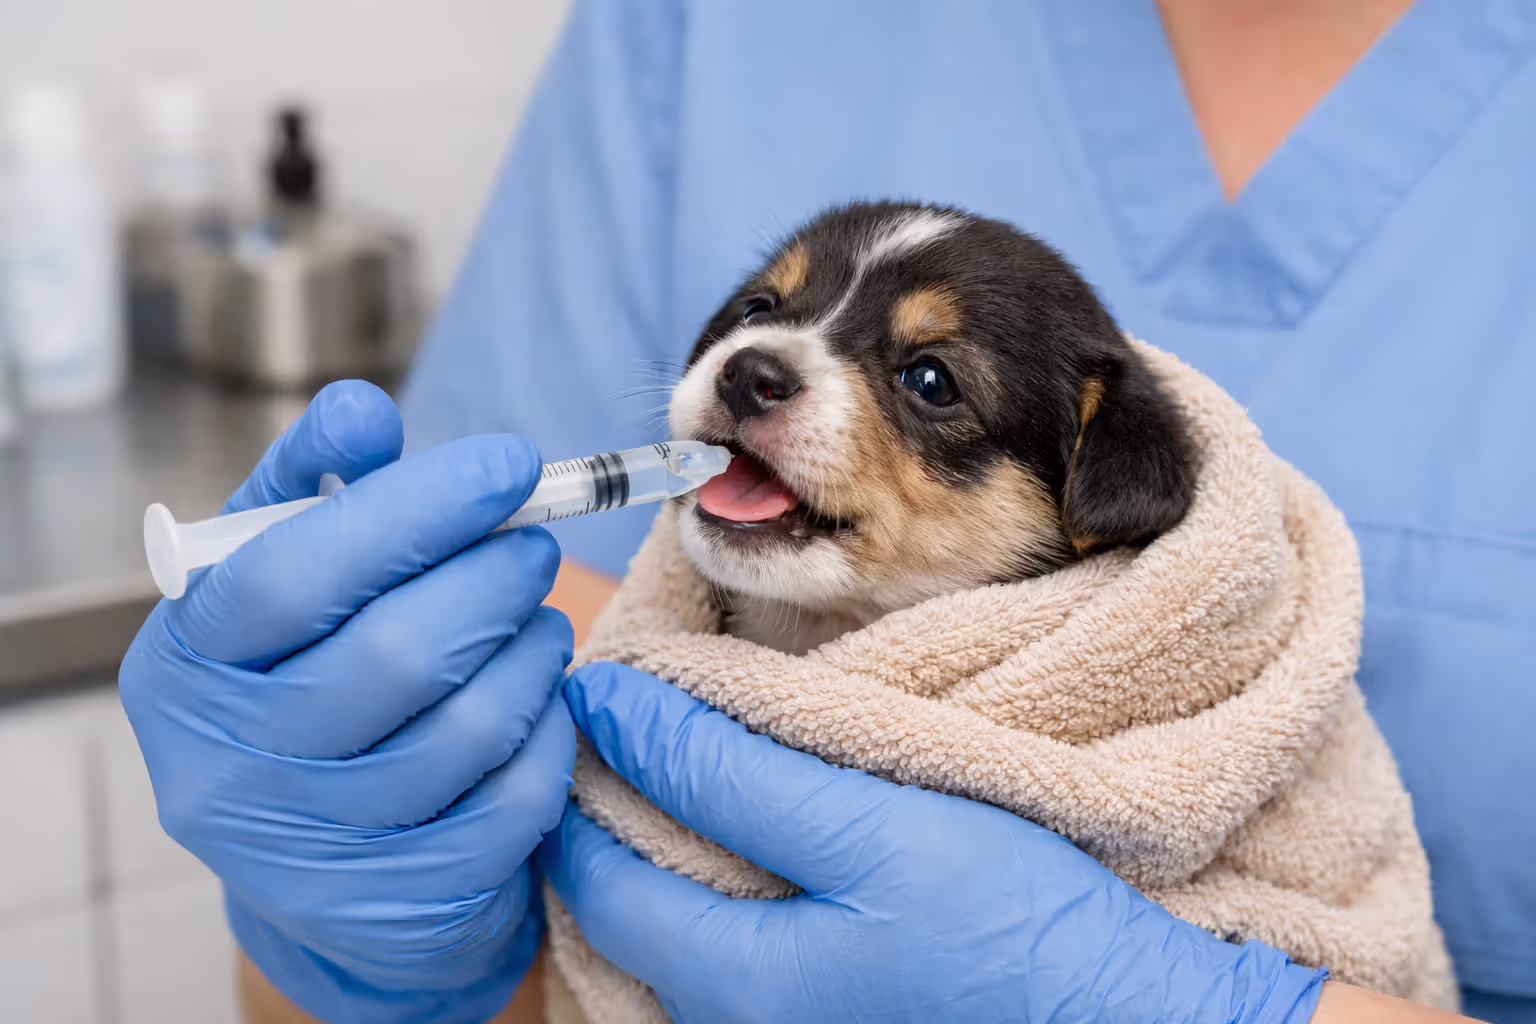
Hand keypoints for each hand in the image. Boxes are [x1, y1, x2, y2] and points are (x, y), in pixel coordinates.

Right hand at [120, 381, 575, 1023]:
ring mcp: (313, 849)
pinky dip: (546, 728)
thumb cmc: (303, 680)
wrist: (319, 860)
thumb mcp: (279, 581)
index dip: (416, 507)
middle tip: (535, 543)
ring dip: (530, 648)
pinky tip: (538, 695)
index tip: (510, 462)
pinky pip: (513, 797)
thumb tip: (363, 412)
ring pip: (467, 725)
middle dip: (493, 577)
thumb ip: (314, 489)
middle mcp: (229, 768)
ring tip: (536, 615)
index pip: (294, 571)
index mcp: (187, 665)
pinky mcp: (399, 901)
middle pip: (395, 652)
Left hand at [542, 662, 1328, 1023]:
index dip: (585, 767)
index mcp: (725, 983)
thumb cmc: (1012, 931)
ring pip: (678, 916)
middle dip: (611, 803)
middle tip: (631, 713)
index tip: (597, 690)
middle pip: (624, 900)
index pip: (592, 867)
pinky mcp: (829, 1004)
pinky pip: (735, 934)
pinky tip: (754, 815)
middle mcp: (732, 1022)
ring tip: (689, 748)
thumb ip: (731, 776)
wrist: (1133, 1017)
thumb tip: (615, 711)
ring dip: (669, 828)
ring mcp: (781, 1020)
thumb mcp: (870, 833)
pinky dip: (721, 865)